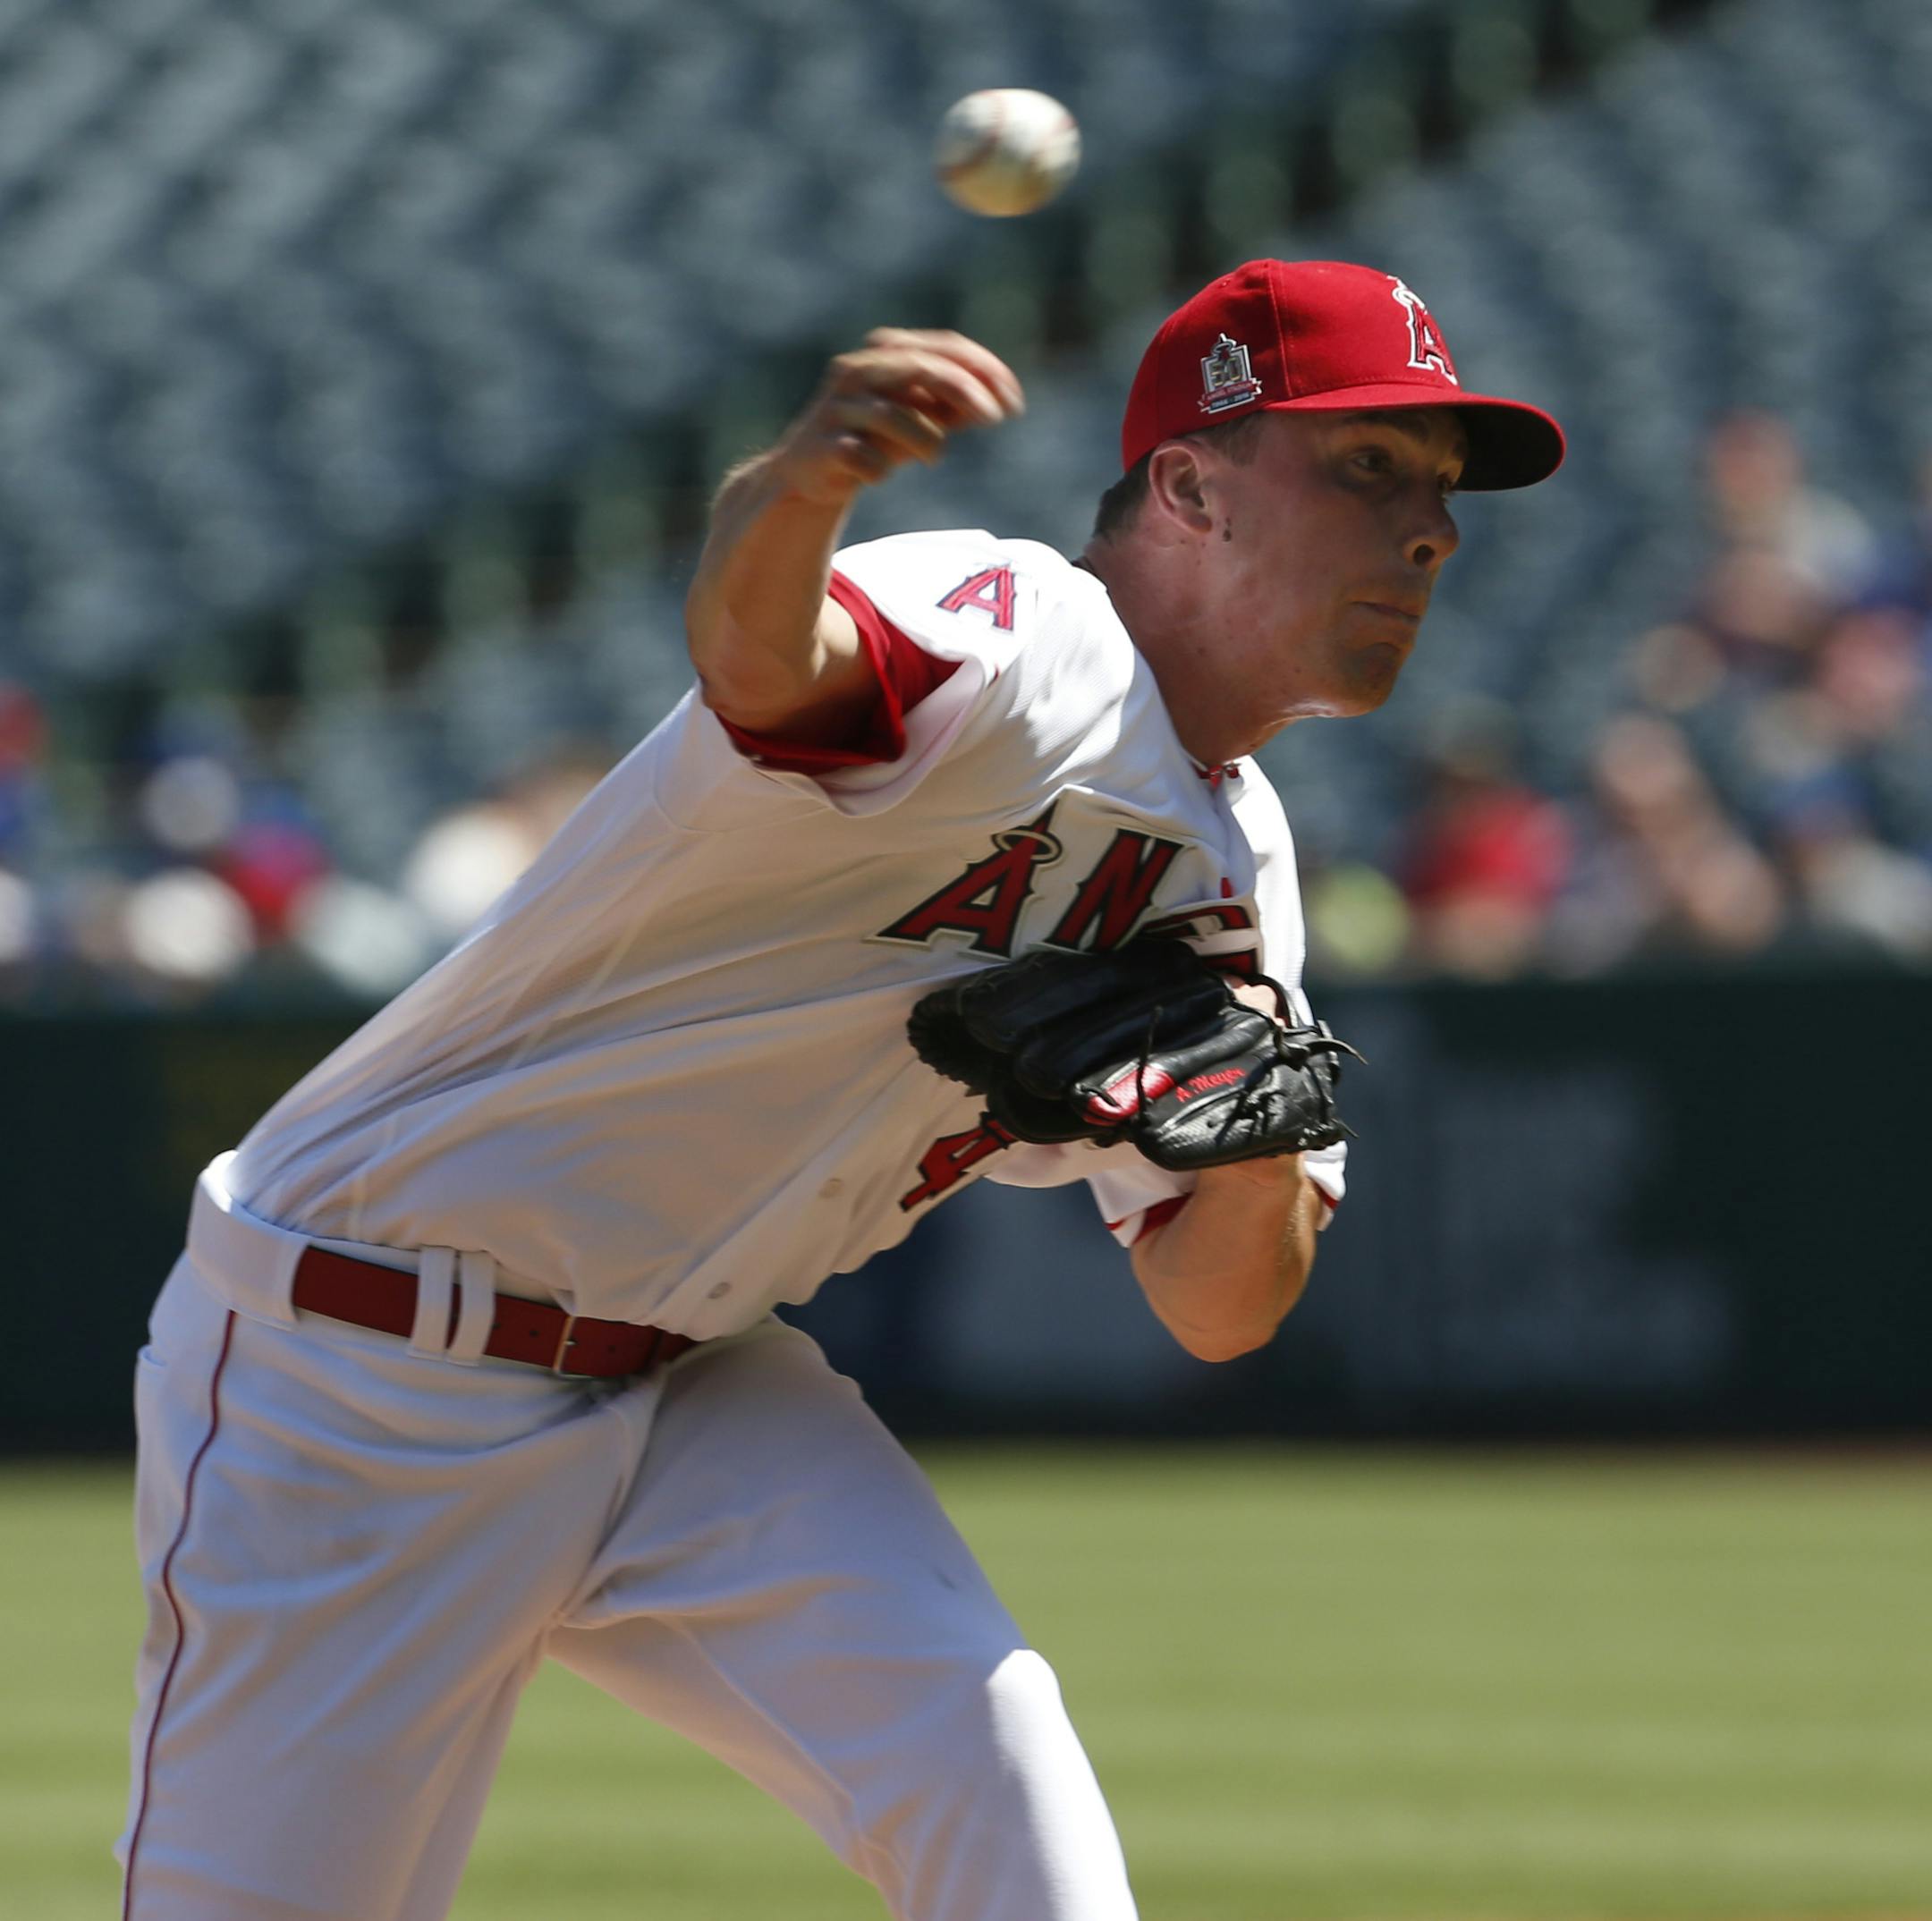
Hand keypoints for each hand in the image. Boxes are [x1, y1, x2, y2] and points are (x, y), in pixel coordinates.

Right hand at [770, 328, 1024, 507]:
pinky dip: (880, 469)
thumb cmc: (876, 438)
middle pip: (919, 367)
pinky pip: (864, 458)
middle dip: (964, 391)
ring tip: (931, 457)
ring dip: (926, 440)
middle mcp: (857, 372)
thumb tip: (999, 401)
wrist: (810, 472)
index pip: (943, 348)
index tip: (1014, 403)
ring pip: (893, 415)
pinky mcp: (822, 446)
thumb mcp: (921, 418)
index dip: (984, 370)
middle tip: (996, 419)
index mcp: (885, 354)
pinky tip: (879, 475)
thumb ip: (954, 405)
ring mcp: (837, 408)